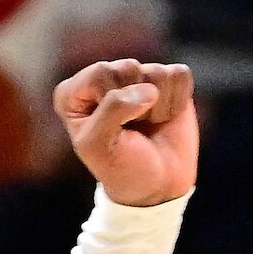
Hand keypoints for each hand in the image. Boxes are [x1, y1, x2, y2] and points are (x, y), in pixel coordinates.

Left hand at [55, 59, 202, 206]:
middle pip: (129, 68)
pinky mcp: (167, 79)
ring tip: (146, 125)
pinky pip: (179, 75)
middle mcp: (103, 77)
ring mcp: (136, 76)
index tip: (112, 131)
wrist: (157, 185)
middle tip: (132, 129)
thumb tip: (148, 90)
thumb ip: (112, 110)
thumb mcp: (99, 145)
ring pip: (157, 73)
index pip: (100, 73)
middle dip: (137, 104)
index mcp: (73, 93)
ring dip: (158, 108)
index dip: (113, 104)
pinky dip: (177, 102)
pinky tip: (164, 117)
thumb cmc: (121, 167)